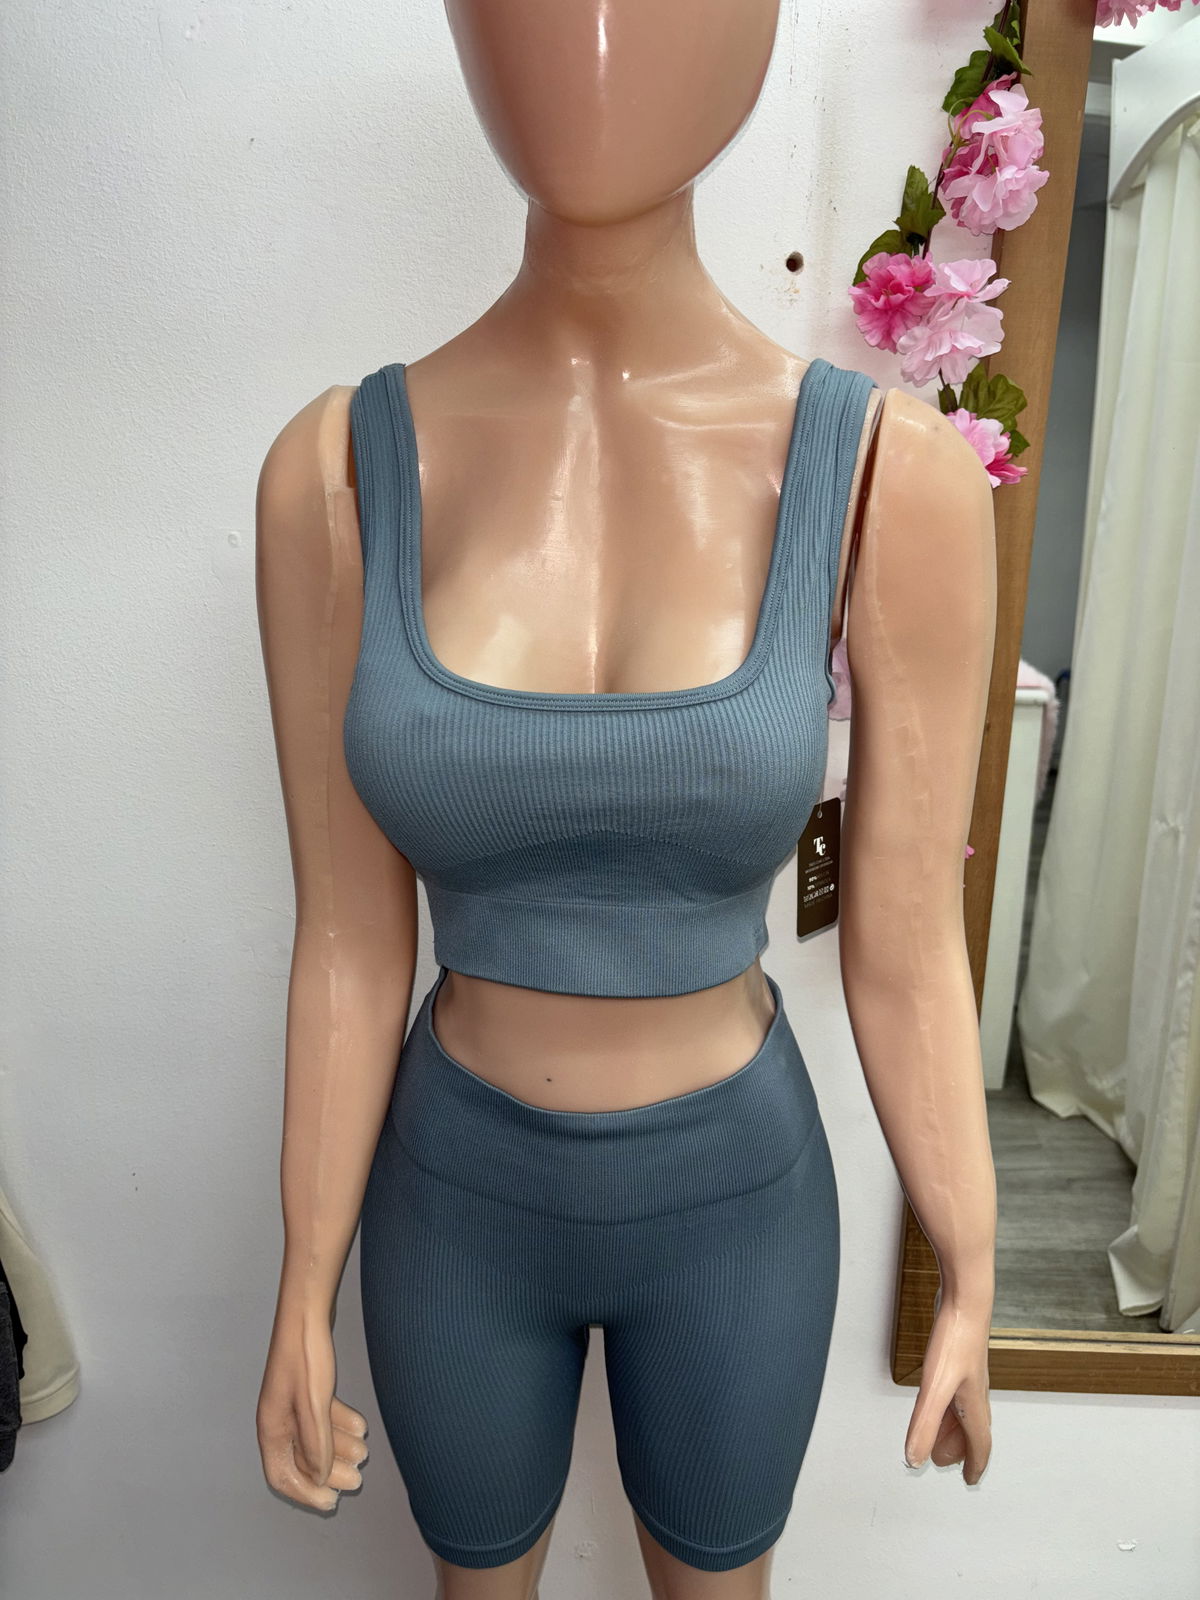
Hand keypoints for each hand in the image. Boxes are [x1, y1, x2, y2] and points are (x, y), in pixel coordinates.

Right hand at [257, 1307, 369, 1510]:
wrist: (308, 1313)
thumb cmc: (306, 1358)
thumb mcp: (314, 1406)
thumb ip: (316, 1445)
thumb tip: (319, 1478)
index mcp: (271, 1427)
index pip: (282, 1475)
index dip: (306, 1492)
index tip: (332, 1502)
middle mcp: (279, 1418)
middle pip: (301, 1459)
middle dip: (330, 1474)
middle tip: (357, 1480)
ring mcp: (293, 1402)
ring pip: (316, 1438)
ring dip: (340, 1449)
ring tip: (365, 1453)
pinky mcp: (309, 1388)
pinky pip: (323, 1417)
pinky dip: (341, 1425)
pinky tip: (361, 1428)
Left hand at [903, 1294, 991, 1483]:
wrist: (965, 1299)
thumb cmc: (956, 1339)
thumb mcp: (935, 1388)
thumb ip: (923, 1424)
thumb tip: (914, 1458)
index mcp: (973, 1404)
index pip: (979, 1444)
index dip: (974, 1465)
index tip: (970, 1480)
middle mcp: (976, 1391)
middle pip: (971, 1429)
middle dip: (960, 1449)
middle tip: (941, 1460)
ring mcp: (969, 1373)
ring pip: (965, 1410)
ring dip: (953, 1427)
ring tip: (936, 1433)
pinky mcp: (960, 1357)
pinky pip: (957, 1390)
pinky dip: (948, 1404)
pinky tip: (938, 1393)